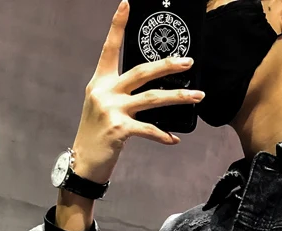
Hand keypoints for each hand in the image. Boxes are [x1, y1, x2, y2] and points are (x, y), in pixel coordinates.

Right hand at [71, 0, 204, 183]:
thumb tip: (149, 91)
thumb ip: (120, 95)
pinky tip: (174, 138)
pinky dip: (164, 135)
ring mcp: (112, 110)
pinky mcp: (119, 129)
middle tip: (188, 62)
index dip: (118, 26)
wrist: (83, 163)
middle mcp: (105, 92)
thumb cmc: (96, 136)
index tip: (126, 4)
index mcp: (100, 82)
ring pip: (152, 98)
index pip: (110, 49)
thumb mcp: (102, 108)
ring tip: (197, 97)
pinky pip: (148, 129)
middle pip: (141, 72)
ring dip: (178, 98)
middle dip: (167, 66)